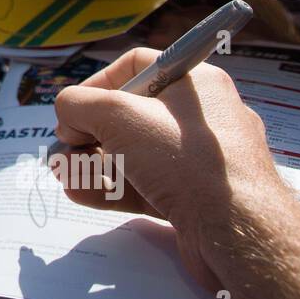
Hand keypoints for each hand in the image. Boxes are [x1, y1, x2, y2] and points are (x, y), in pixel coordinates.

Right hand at [52, 48, 286, 291]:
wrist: (236, 232)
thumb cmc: (185, 160)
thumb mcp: (118, 116)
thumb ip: (79, 105)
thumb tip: (67, 112)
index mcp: (196, 83)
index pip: (138, 67)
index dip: (98, 83)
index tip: (75, 108)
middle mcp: (201, 119)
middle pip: (131, 115)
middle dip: (89, 132)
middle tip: (65, 146)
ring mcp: (199, 162)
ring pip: (134, 155)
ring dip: (92, 163)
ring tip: (63, 173)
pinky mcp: (195, 200)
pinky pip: (145, 185)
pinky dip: (111, 187)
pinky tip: (80, 191)